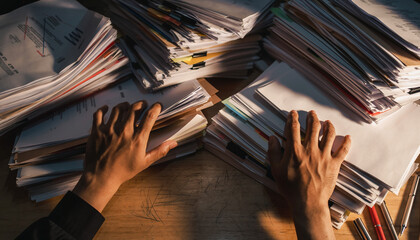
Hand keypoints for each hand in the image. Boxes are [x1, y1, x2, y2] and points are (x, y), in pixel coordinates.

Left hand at [73, 101, 177, 211]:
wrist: (101, 177)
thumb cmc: (123, 171)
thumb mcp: (144, 162)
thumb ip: (159, 151)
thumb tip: (173, 144)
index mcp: (137, 139)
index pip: (149, 117)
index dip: (155, 108)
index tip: (157, 106)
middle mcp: (124, 131)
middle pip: (134, 109)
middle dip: (140, 104)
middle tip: (142, 105)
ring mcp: (109, 130)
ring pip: (118, 109)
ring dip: (125, 105)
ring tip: (127, 106)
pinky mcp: (97, 131)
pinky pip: (99, 114)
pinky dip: (103, 109)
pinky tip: (106, 109)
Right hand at [267, 110, 350, 238]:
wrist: (307, 202)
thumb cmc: (290, 188)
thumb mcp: (276, 170)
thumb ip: (273, 152)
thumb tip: (272, 138)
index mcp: (295, 150)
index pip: (293, 129)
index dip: (292, 119)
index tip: (293, 114)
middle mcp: (310, 149)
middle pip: (313, 128)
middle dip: (312, 118)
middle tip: (312, 113)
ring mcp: (324, 156)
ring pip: (329, 135)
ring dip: (328, 126)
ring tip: (327, 122)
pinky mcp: (334, 164)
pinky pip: (343, 150)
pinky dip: (346, 143)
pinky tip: (348, 137)